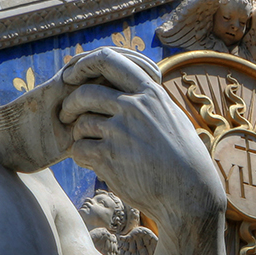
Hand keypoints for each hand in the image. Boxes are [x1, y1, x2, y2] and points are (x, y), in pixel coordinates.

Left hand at [59, 47, 224, 227]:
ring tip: (89, 145)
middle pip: (84, 93)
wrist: (189, 195)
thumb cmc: (185, 159)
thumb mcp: (174, 118)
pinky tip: (93, 163)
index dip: (83, 63)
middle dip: (70, 104)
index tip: (71, 74)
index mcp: (150, 93)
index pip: (108, 59)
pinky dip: (81, 156)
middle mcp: (134, 108)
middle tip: (67, 115)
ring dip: (78, 135)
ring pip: (80, 124)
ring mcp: (120, 132)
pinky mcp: (109, 158)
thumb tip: (134, 86)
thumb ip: (150, 101)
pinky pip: (79, 149)